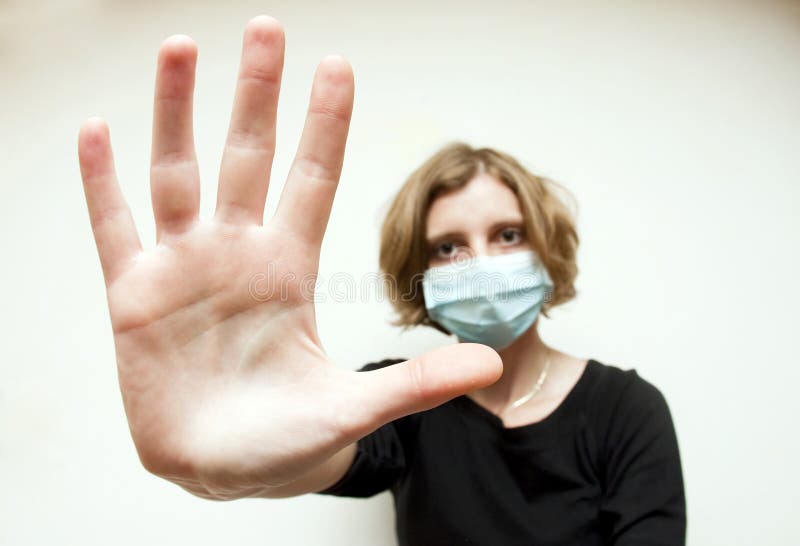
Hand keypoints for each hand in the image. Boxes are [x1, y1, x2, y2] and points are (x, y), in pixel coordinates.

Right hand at [78, 15, 500, 498]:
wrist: (222, 470)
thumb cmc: (286, 438)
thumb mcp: (351, 411)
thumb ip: (416, 382)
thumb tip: (493, 365)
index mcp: (289, 269)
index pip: (313, 180)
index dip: (325, 124)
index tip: (338, 65)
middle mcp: (237, 254)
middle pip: (247, 157)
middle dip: (256, 93)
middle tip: (266, 27)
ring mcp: (183, 268)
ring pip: (177, 172)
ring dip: (175, 111)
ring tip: (179, 46)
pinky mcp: (134, 295)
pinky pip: (113, 227)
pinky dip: (101, 181)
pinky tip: (96, 131)